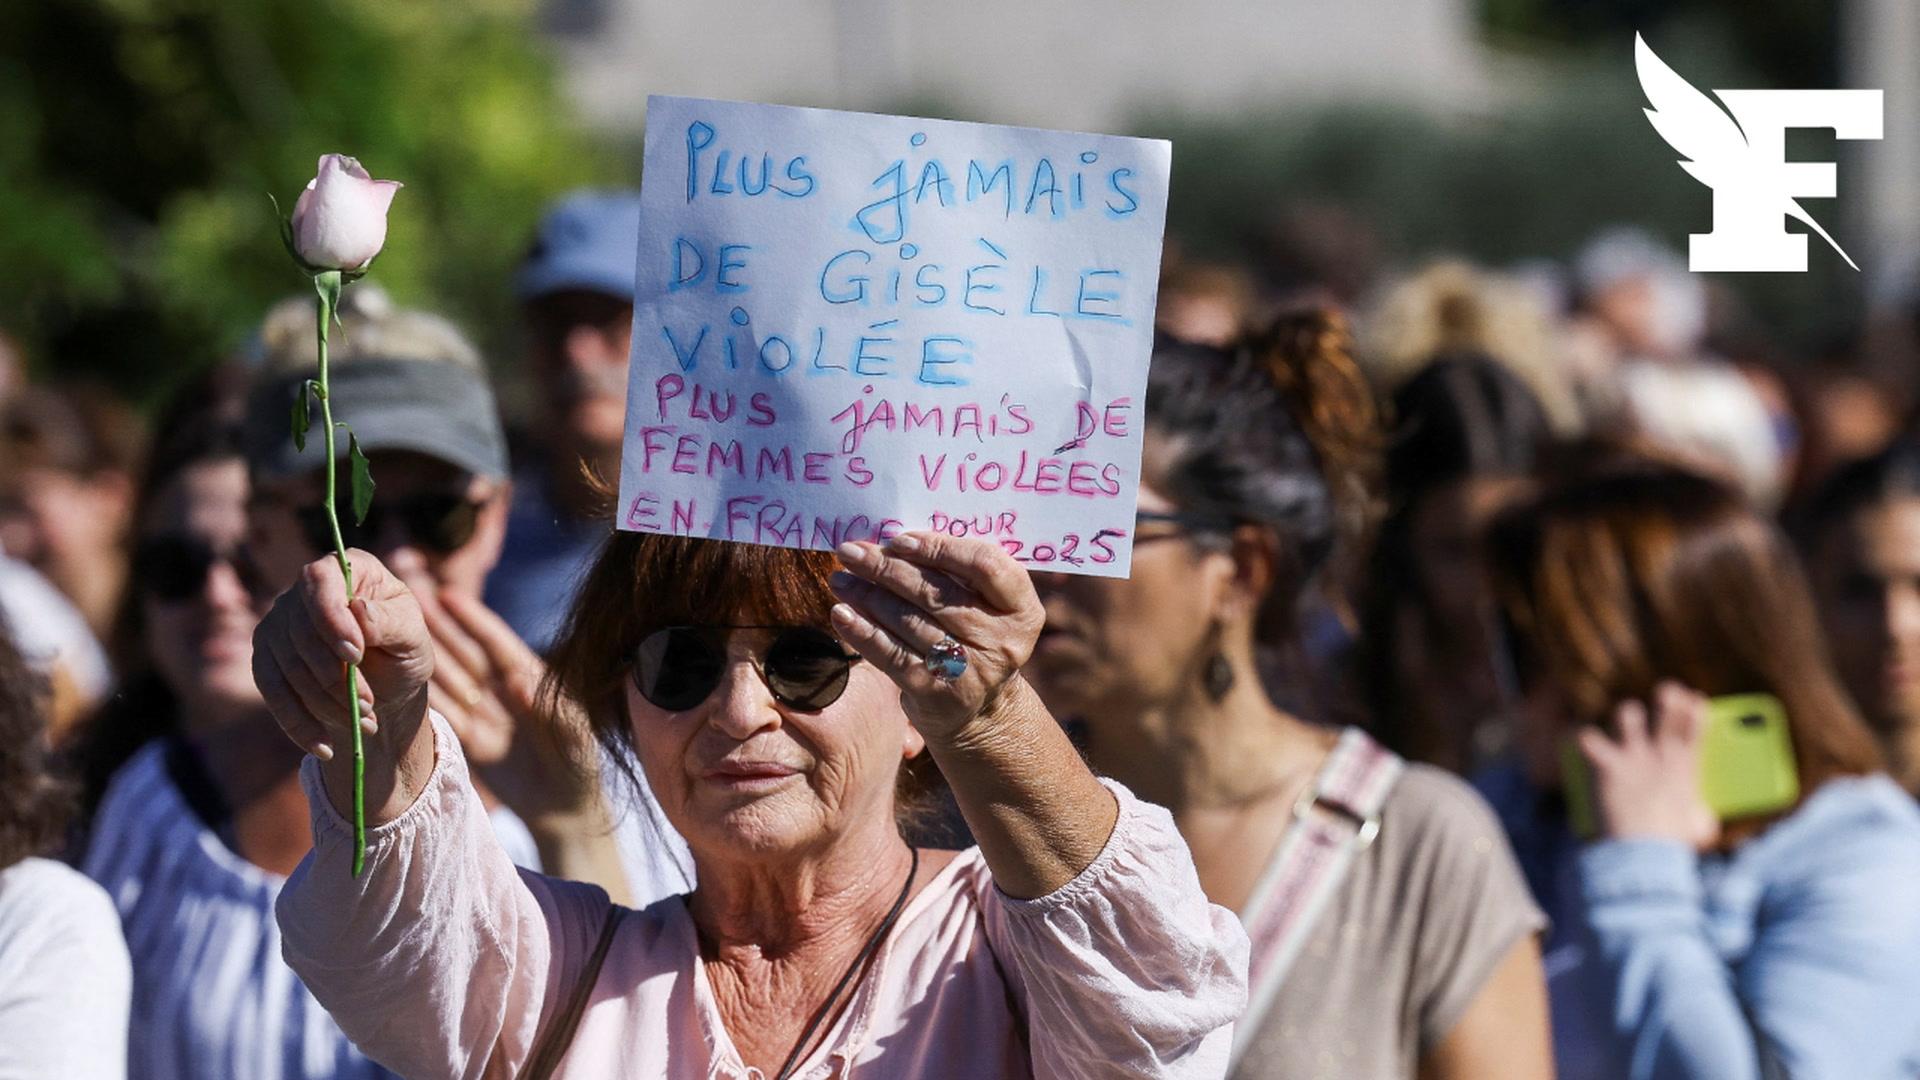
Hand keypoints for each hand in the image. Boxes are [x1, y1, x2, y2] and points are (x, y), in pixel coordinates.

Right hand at [251, 550, 432, 762]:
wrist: (387, 688)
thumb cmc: (403, 650)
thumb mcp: (413, 637)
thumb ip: (392, 622)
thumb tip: (359, 610)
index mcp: (348, 569)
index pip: (321, 579)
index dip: (331, 616)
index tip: (355, 654)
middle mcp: (305, 590)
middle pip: (300, 630)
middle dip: (335, 675)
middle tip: (369, 703)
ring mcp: (279, 623)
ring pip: (287, 666)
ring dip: (325, 702)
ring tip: (364, 721)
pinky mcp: (267, 659)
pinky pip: (272, 692)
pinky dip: (298, 722)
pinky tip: (324, 745)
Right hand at [418, 586, 600, 820]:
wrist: (567, 810)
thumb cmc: (581, 763)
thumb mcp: (573, 731)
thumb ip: (547, 705)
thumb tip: (516, 679)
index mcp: (532, 680)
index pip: (497, 644)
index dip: (473, 620)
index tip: (448, 595)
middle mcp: (503, 692)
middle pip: (466, 655)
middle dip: (440, 628)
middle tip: (409, 600)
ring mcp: (484, 716)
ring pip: (449, 681)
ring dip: (425, 657)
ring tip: (393, 633)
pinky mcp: (470, 743)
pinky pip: (445, 716)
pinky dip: (425, 698)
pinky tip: (399, 680)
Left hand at [829, 532, 1043, 740]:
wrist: (980, 708)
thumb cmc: (975, 636)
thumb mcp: (986, 606)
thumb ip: (958, 573)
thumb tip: (895, 540)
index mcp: (1021, 608)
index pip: (984, 565)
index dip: (940, 548)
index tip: (899, 540)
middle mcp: (1002, 640)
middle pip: (937, 593)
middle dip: (887, 568)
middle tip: (851, 551)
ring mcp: (970, 669)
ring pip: (909, 621)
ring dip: (867, 596)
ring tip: (840, 578)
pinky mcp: (937, 692)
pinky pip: (892, 655)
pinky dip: (863, 632)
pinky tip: (841, 614)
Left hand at [1579, 682, 1719, 848]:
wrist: (1644, 854)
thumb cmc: (1672, 846)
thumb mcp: (1698, 830)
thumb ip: (1700, 817)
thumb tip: (1704, 817)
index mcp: (1686, 770)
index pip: (1696, 729)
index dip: (1695, 710)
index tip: (1695, 699)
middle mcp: (1660, 756)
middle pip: (1666, 714)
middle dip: (1669, 699)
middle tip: (1668, 691)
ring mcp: (1633, 758)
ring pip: (1627, 716)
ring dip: (1627, 715)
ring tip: (1628, 719)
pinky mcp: (1607, 765)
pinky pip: (1588, 740)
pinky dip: (1582, 738)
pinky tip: (1578, 736)